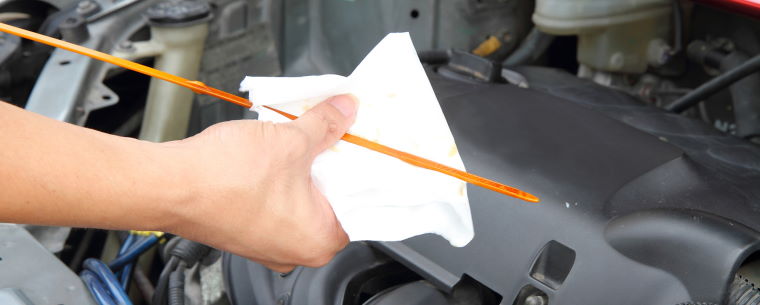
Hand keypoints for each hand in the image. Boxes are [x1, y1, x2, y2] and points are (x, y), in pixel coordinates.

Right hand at [161, 95, 356, 271]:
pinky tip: (275, 154)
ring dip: (303, 171)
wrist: (168, 185)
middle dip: (332, 166)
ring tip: (302, 140)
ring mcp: (268, 246)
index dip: (364, 170)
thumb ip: (327, 124)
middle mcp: (295, 252)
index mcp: (319, 240)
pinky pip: (275, 205)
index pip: (361, 206)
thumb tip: (344, 111)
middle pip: (331, 202)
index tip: (363, 147)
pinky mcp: (245, 233)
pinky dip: (280, 181)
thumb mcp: (291, 140)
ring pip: (300, 202)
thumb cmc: (224, 179)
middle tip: (334, 135)